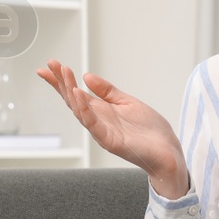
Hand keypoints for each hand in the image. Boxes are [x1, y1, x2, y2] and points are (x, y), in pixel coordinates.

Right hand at [37, 60, 187, 191]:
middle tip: (50, 65)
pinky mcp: (110, 141)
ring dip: (70, 91)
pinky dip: (83, 109)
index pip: (76, 93)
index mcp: (101, 112)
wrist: (168, 153)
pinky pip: (93, 124)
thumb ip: (108, 91)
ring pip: (80, 110)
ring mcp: (102, 131)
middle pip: (73, 100)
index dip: (62, 80)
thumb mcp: (127, 103)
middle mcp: (98, 121)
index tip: (50, 66)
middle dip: (61, 82)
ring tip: (63, 74)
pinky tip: (77, 94)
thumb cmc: (150, 132)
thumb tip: (87, 76)